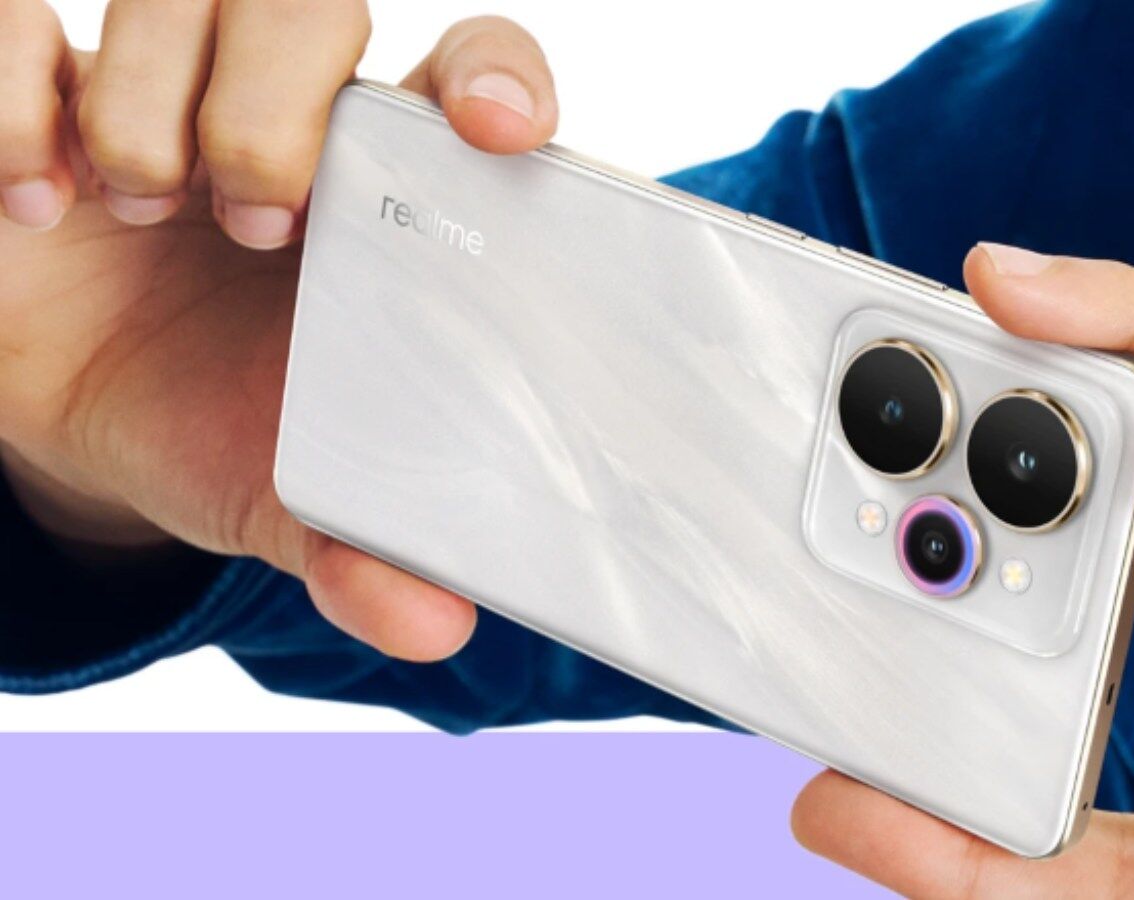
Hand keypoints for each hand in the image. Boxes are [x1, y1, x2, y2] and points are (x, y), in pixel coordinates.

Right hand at [0, 2, 558, 659]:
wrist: (71, 425)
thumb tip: (436, 626)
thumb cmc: (211, 425)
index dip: (496, 78)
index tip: (494, 130)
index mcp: (382, 193)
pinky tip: (37, 203)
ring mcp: (158, 84)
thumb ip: (359, 546)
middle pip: (311, 6)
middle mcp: (284, 114)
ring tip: (138, 214)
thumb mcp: (283, 493)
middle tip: (254, 222)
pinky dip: (16, 101)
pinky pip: (17, 21)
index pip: (468, 75)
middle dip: (274, 105)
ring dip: (151, 106)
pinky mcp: (36, 88)